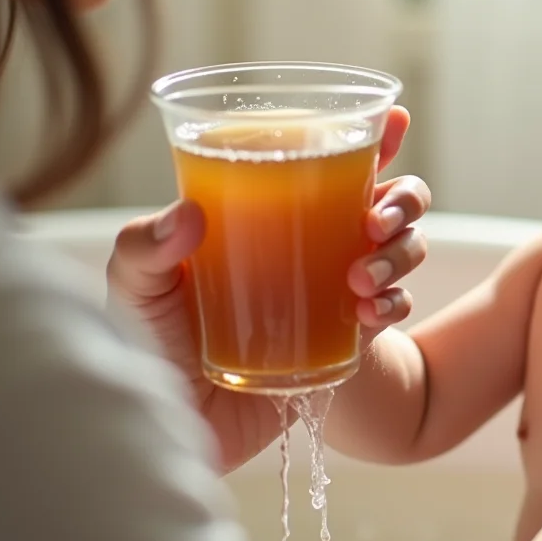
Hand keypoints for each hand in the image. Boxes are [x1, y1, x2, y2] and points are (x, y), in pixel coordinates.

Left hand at [104, 107, 430, 471]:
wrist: (177, 422)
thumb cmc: (151, 341)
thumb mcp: (135, 286)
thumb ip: (147, 246)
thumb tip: (191, 214)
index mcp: (275, 212)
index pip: (334, 163)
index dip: (375, 140)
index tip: (395, 119)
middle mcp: (317, 241)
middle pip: (392, 199)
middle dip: (403, 200)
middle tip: (374, 221)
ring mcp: (338, 287)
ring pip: (406, 248)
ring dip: (400, 253)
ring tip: (360, 278)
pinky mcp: (350, 336)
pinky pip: (396, 308)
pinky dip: (394, 304)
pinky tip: (368, 314)